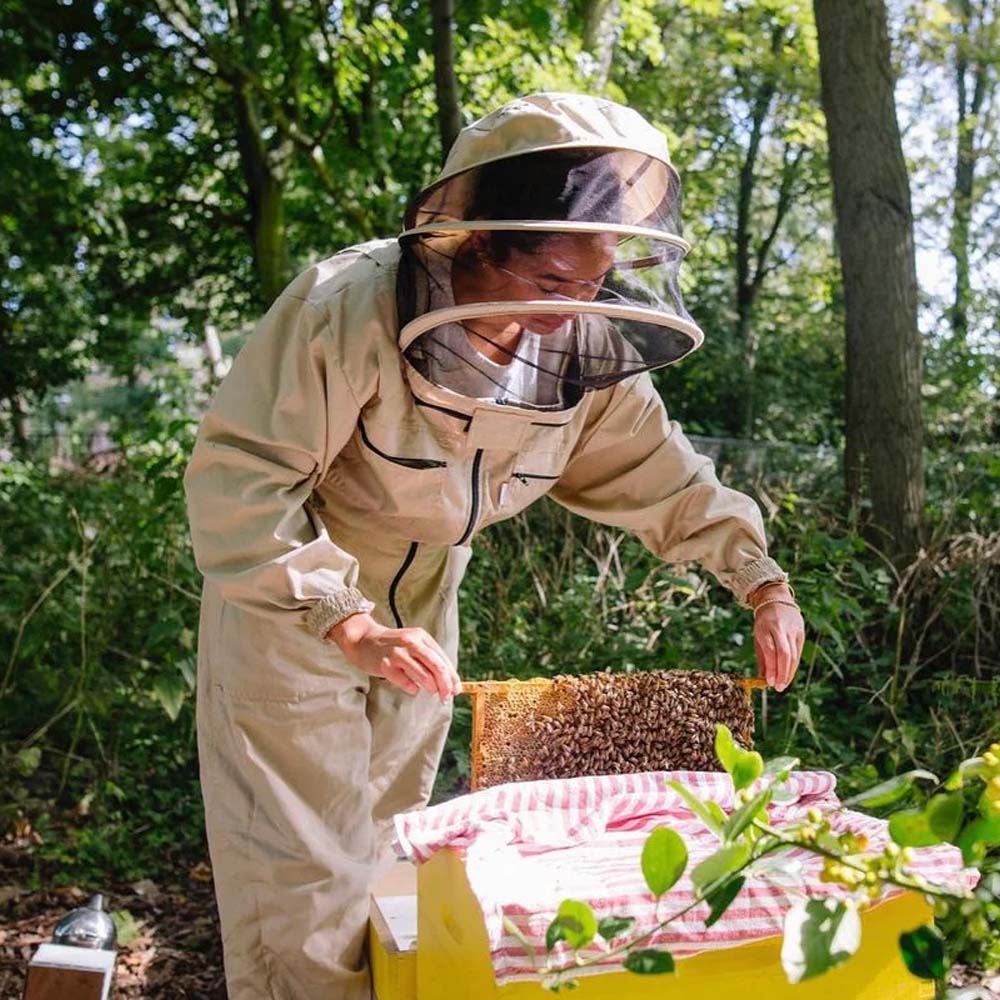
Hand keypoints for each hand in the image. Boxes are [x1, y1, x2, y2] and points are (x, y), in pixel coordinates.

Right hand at [326, 613, 461, 701]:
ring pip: (424, 674)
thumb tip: (451, 684)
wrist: (362, 640)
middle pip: (436, 666)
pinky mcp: (385, 665)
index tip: (456, 690)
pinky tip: (413, 688)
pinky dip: (412, 688)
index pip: (442, 659)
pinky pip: (405, 682)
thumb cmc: (392, 646)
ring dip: (432, 687)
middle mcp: (411, 642)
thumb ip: (429, 660)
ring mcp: (397, 653)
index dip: (452, 676)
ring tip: (433, 692)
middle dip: (445, 684)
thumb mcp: (413, 645)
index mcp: (421, 636)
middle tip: (447, 697)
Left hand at [749, 583, 803, 691]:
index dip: (771, 667)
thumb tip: (765, 678)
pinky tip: (789, 675)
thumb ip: (762, 657)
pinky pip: (798, 652)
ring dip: (789, 672)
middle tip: (778, 688)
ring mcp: (793, 630)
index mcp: (765, 627)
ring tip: (783, 685)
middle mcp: (780, 628)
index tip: (769, 683)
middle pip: (785, 654)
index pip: (771, 650)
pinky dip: (793, 665)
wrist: (776, 599)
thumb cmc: (763, 621)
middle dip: (782, 673)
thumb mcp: (757, 636)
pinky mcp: (801, 632)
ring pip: (794, 655)